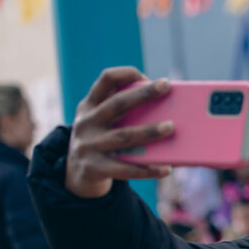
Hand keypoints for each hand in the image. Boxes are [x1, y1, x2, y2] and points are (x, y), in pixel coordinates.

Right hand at [66, 66, 174, 198]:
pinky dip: (148, 170)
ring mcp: (88, 145)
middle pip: (117, 104)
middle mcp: (86, 122)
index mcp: (89, 106)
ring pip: (123, 136)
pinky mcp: (94, 168)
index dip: (126, 74)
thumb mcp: (102, 122)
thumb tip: (166, 110)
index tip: (149, 77)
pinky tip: (166, 168)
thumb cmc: (102, 141)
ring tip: (171, 127)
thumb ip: (122, 113)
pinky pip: (126, 169)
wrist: (77, 174)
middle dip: (143, 94)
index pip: (105, 80)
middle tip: (166, 86)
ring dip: (149, 131)